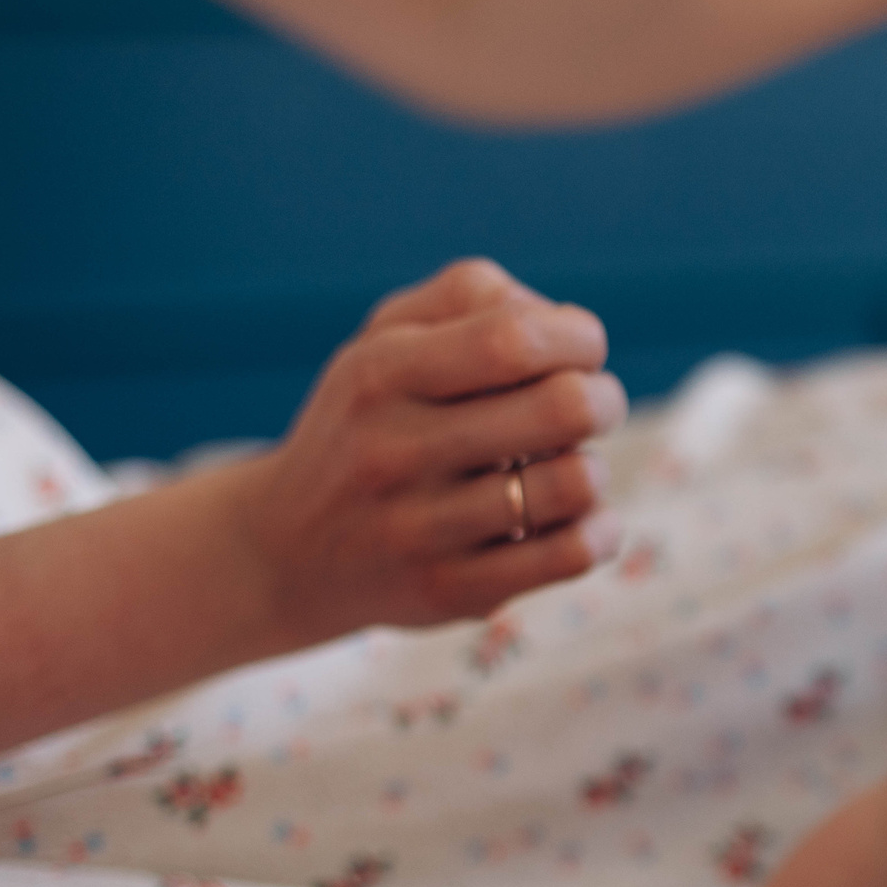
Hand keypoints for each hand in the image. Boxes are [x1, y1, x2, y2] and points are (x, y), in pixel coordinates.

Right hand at [222, 258, 627, 645]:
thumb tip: (558, 317)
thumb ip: (469, 296)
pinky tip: (574, 517)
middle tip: (586, 409)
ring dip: (592, 468)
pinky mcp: (450, 591)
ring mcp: (419, 528)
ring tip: (562, 468)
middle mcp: (393, 450)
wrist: (284, 550)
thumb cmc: (369, 422)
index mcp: (381, 373)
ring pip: (576, 483)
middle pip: (564, 406)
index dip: (579, 337)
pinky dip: (599, 529)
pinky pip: (571, 554)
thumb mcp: (387, 338)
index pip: (515, 337)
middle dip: (602, 399)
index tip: (579, 351)